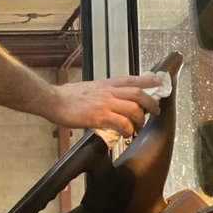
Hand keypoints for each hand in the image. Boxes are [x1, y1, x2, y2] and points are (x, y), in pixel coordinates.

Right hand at [47, 75, 162, 136]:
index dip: (149, 80)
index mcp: (107, 83)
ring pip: (133, 109)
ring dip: (140, 120)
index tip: (159, 81)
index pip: (133, 79)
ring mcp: (105, 103)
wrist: (53, 100)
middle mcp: (108, 91)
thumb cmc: (68, 96)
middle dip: (151, 103)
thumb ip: (103, 93)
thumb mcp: (90, 88)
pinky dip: (128, 129)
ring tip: (138, 127)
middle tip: (155, 110)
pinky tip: (126, 134)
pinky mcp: (99, 116)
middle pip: (138, 94)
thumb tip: (111, 101)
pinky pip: (121, 123)